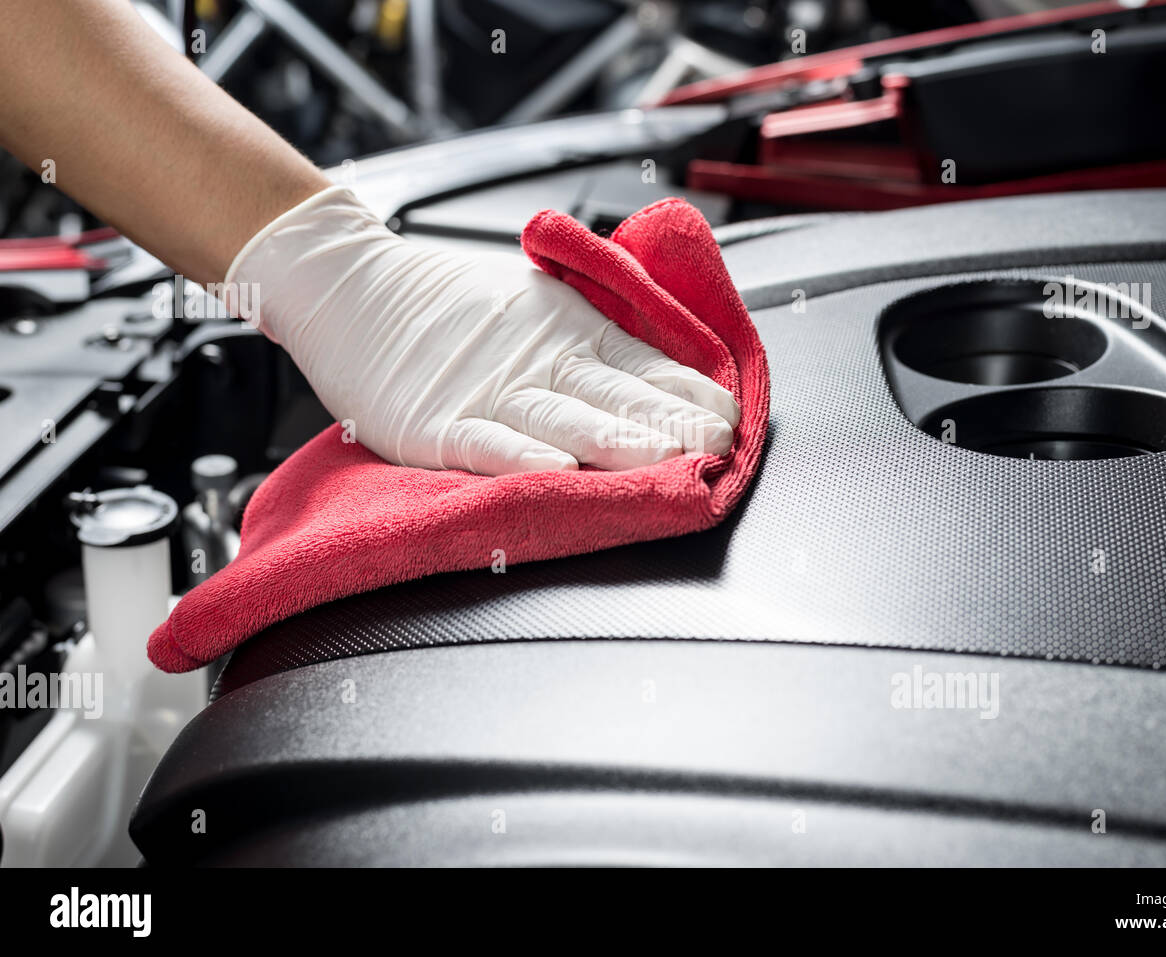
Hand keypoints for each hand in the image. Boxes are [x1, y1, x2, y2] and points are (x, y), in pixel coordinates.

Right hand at [225, 187, 739, 474]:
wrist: (351, 285)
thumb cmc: (448, 301)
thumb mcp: (539, 301)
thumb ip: (597, 338)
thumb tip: (670, 378)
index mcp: (569, 332)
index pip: (645, 367)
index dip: (690, 395)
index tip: (732, 419)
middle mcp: (539, 361)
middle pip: (616, 395)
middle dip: (671, 423)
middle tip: (717, 445)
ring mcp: (487, 392)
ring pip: (562, 419)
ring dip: (614, 440)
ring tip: (658, 458)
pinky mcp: (436, 422)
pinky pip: (484, 442)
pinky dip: (519, 456)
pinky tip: (553, 470)